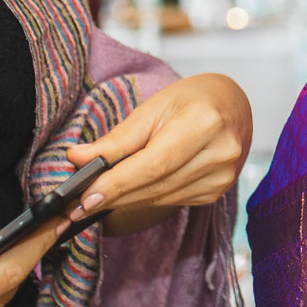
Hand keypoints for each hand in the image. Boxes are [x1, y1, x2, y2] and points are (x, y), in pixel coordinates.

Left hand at [64, 73, 251, 234]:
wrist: (230, 106)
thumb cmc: (191, 100)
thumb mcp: (153, 107)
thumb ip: (117, 138)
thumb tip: (79, 159)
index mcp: (205, 122)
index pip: (154, 163)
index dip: (117, 183)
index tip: (85, 197)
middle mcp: (220, 152)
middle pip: (156, 185)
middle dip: (113, 196)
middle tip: (76, 207)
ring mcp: (222, 175)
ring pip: (161, 198)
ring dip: (125, 201)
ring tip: (95, 199)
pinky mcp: (218, 190)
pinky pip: (172, 200)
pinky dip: (146, 198)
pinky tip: (131, 192)